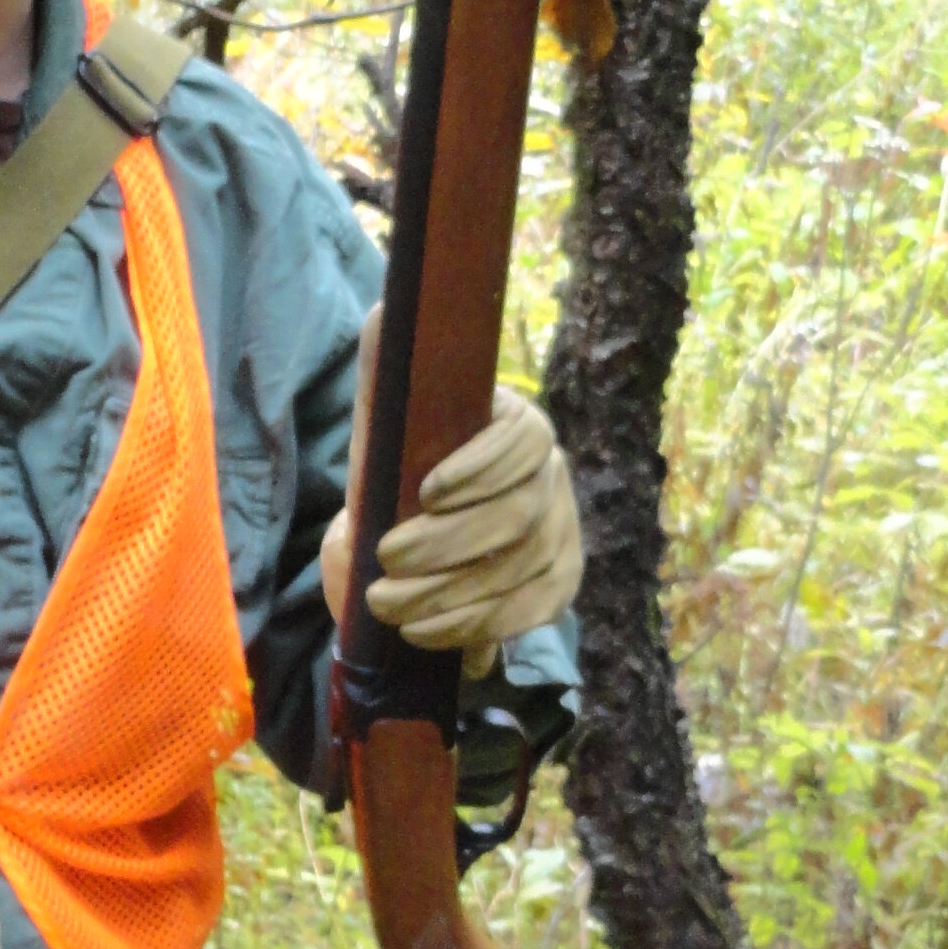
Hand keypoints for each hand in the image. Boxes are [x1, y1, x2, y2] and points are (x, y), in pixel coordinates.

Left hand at [320, 314, 581, 668]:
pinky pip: (531, 610)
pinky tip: (426, 631)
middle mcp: (552, 475)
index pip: (522, 440)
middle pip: (518, 515)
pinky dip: (474, 626)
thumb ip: (385, 370)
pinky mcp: (559, 583)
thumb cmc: (398, 471)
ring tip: (389, 605)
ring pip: (521, 568)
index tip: (424, 492)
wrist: (411, 541)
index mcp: (518, 426)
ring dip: (449, 593)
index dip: (481, 468)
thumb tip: (384, 316)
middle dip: (446, 545)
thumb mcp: (385, 422)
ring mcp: (563, 531)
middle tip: (387, 562)